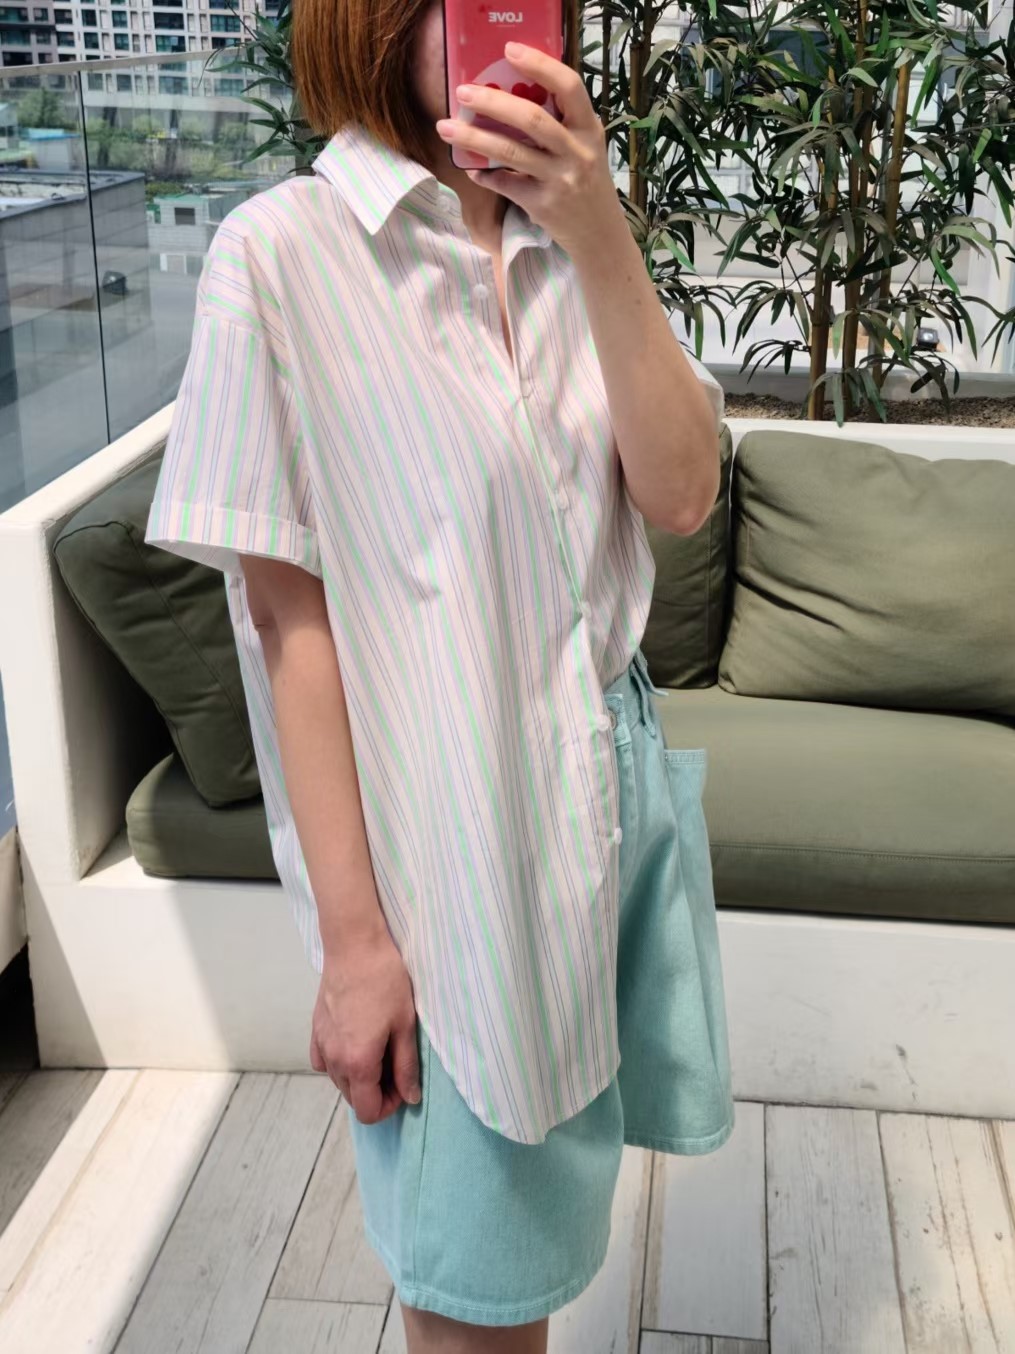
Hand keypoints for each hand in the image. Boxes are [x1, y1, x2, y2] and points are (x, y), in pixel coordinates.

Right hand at [309, 926, 421, 1123]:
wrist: (355, 946)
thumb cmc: (385, 981)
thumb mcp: (405, 1025)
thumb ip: (406, 1066)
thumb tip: (410, 1097)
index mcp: (358, 1063)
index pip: (368, 1112)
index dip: (389, 1106)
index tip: (403, 1084)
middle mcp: (334, 1060)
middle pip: (353, 1099)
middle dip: (377, 1092)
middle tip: (397, 1065)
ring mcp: (321, 1045)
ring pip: (339, 1081)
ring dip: (359, 1077)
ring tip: (379, 1049)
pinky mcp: (315, 1029)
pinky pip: (324, 1061)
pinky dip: (339, 1061)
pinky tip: (355, 1042)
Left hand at [435, 40, 621, 258]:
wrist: (599, 234)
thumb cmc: (588, 182)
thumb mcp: (586, 146)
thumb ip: (563, 122)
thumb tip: (517, 92)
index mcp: (588, 129)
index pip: (569, 87)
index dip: (540, 65)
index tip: (510, 49)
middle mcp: (576, 152)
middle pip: (532, 119)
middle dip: (492, 102)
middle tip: (463, 92)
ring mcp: (560, 180)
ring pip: (511, 152)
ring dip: (475, 137)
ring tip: (447, 127)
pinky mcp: (543, 205)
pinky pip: (506, 184)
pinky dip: (486, 175)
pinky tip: (473, 169)